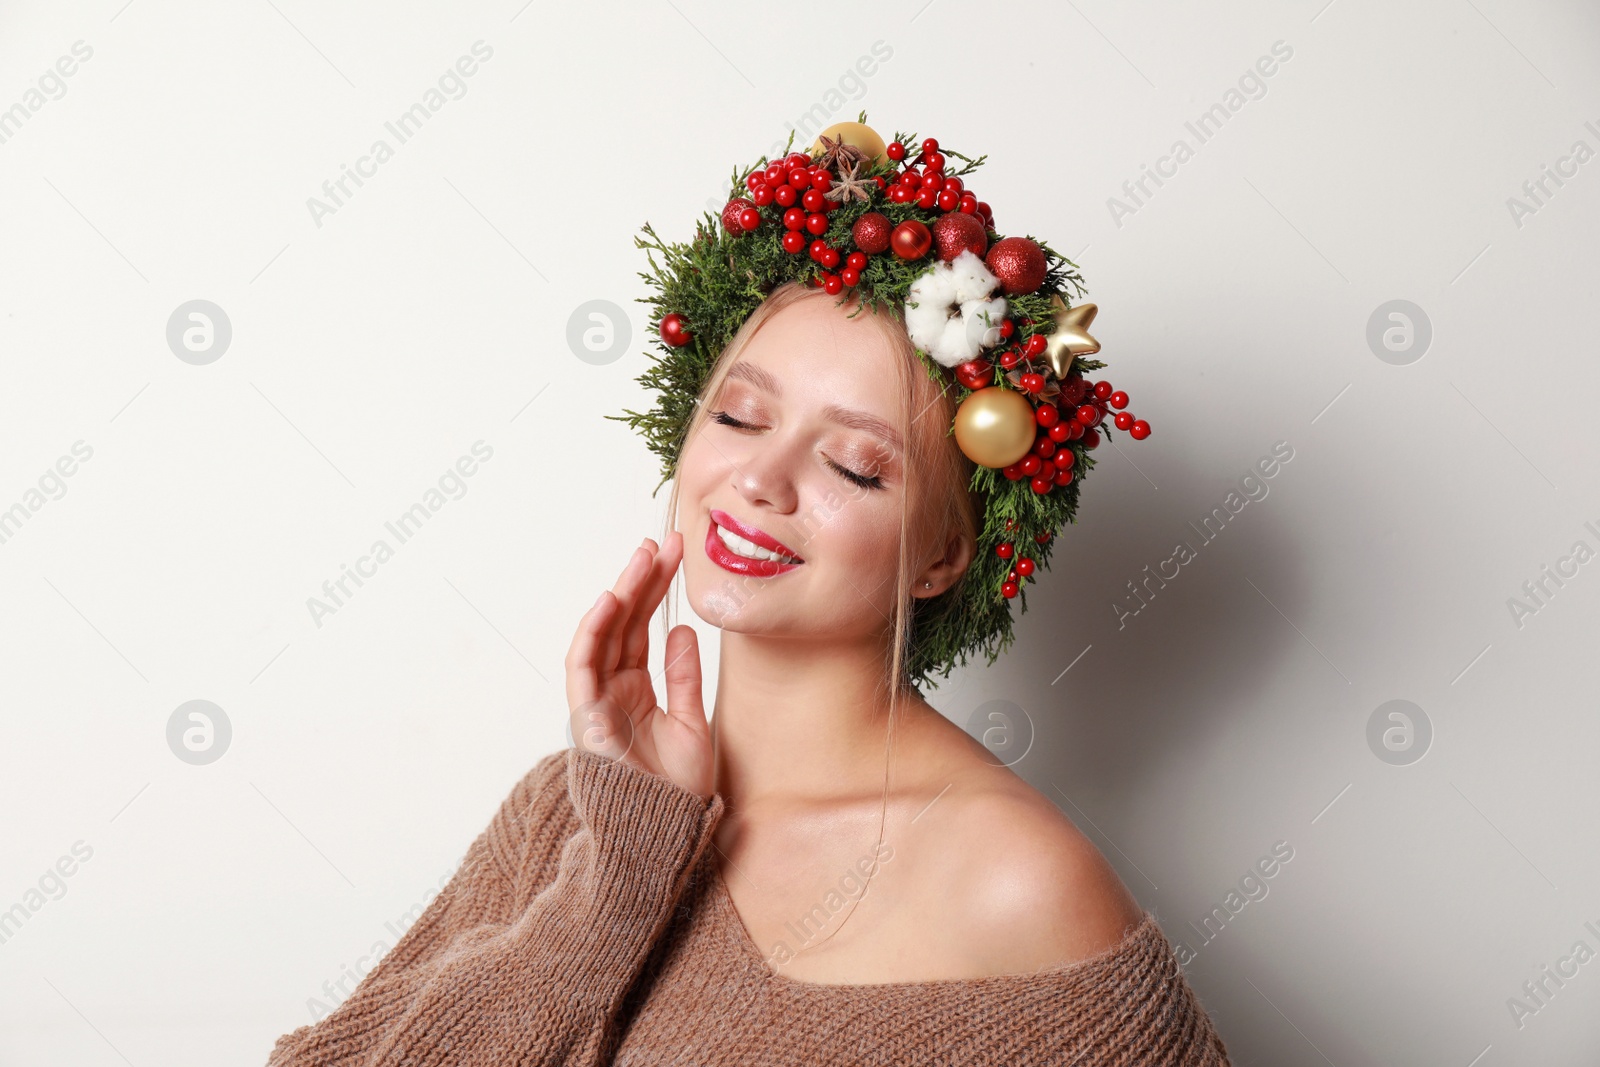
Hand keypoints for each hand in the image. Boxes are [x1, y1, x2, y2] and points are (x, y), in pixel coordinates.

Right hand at [564, 531, 712, 799]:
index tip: (677, 555)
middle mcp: (613, 691)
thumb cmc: (677, 791)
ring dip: (621, 593)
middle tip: (665, 541)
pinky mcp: (587, 718)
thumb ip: (683, 677)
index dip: (657, 590)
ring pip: (604, 635)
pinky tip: (609, 601)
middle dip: (643, 580)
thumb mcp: (692, 724)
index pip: (643, 629)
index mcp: (636, 691)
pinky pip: (583, 667)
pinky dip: (592, 632)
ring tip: (644, 556)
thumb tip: (680, 630)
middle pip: (624, 624)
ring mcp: (598, 702)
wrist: (664, 837)